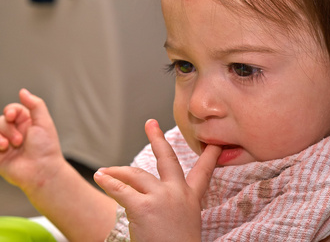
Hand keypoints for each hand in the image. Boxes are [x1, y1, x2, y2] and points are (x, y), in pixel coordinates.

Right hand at [0, 89, 63, 192]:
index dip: (10, 111)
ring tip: (8, 146)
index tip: (11, 116)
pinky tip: (2, 149)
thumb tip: (23, 91)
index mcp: (27, 123)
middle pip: (1, 121)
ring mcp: (5, 144)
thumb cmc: (46, 148)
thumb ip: (35, 105)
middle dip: (8, 129)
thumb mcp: (44, 123)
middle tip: (20, 141)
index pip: (12, 110)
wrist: (42, 171)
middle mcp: (15, 132)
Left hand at [94, 119, 220, 241]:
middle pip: (166, 158)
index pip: (203, 173)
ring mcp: (161, 198)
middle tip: (150, 123)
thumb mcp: (184, 222)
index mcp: (190, 199)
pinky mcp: (144, 207)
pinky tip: (100, 177)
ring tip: (105, 171)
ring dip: (118, 172)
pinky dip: (108, 183)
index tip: (214, 144)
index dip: (209, 157)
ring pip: (136, 174)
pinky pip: (121, 191)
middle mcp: (178, 193)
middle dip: (157, 138)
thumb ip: (174, 205)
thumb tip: (153, 196)